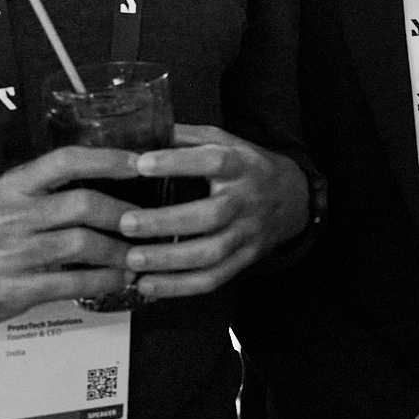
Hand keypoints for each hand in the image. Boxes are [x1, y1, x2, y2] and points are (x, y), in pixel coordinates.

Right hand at [0, 146, 142, 325]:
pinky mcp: (13, 289)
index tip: (144, 163)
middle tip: (149, 222)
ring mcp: (11, 254)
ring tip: (138, 256)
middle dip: (123, 214)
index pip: (66, 160)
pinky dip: (103, 281)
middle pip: (81, 204)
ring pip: (81, 245)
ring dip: (119, 252)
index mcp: (14, 185)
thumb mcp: (7, 197)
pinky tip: (118, 280)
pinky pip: (71, 283)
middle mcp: (11, 215)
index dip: (109, 158)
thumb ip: (50, 188)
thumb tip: (115, 178)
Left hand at [114, 126, 310, 299]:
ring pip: (211, 253)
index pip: (214, 161)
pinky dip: (179, 287)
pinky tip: (148, 285)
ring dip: (169, 259)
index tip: (141, 164)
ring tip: (131, 260)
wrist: (292, 198)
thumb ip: (187, 138)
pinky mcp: (244, 260)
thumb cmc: (247, 167)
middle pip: (211, 215)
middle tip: (126, 223)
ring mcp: (248, 234)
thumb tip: (140, 131)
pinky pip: (213, 279)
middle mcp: (248, 200)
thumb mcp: (226, 142)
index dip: (178, 163)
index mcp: (242, 165)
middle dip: (166, 221)